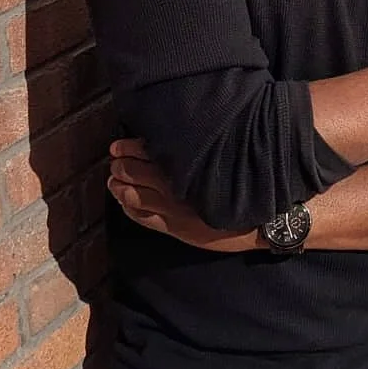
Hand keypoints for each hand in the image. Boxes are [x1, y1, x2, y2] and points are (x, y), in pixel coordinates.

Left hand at [108, 140, 257, 252]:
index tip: (119, 145)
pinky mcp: (171, 227)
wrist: (254, 221)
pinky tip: (123, 201)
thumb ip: (194, 153)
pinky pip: (139, 216)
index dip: (128, 147)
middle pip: (133, 171)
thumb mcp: (218, 162)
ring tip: (114, 180)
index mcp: (185, 165)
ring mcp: (170, 208)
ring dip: (117, 185)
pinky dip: (126, 206)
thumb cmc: (238, 186)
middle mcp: (174, 185)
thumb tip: (170, 141)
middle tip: (115, 160)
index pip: (146, 151)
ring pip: (131, 194)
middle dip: (119, 164)